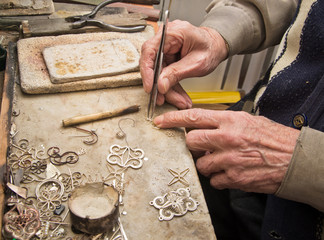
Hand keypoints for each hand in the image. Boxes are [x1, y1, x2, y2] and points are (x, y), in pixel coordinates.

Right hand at [140, 20, 227, 108]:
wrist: (216, 47)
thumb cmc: (211, 48)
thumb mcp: (197, 63)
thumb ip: (177, 73)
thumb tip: (160, 84)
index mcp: (172, 32)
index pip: (150, 50)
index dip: (147, 71)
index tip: (150, 87)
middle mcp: (165, 38)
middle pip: (152, 64)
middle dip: (158, 85)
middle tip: (163, 99)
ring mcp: (165, 48)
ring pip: (158, 73)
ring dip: (167, 90)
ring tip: (178, 101)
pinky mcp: (166, 58)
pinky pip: (164, 74)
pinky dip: (171, 87)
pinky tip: (178, 97)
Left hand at [153, 109, 299, 193]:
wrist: (294, 159)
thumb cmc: (273, 138)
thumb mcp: (248, 120)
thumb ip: (223, 122)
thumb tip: (204, 126)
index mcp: (230, 121)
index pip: (194, 116)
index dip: (173, 118)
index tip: (161, 121)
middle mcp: (227, 139)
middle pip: (191, 141)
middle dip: (192, 145)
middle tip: (201, 147)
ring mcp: (229, 160)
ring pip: (200, 164)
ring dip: (207, 163)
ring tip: (223, 160)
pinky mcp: (233, 178)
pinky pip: (214, 180)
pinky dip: (219, 177)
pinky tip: (231, 171)